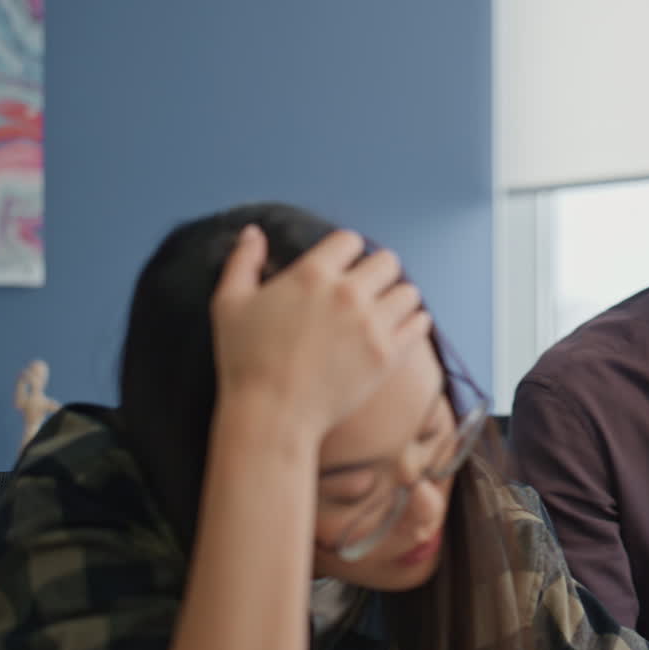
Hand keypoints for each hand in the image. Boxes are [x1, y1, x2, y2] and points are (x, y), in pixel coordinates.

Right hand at [210, 225, 431, 442]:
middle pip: (388, 261)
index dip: (346, 251)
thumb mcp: (229, 304)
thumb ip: (242, 262)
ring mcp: (371, 325)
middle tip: (370, 288)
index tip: (343, 266)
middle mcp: (347, 293)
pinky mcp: (388, 355)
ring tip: (386, 309)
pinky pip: (419, 324)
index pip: (350, 240)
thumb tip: (254, 233)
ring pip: (408, 292)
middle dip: (379, 271)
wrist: (271, 416)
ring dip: (398, 297)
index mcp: (312, 273)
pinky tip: (403, 327)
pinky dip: (414, 323)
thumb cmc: (244, 361)